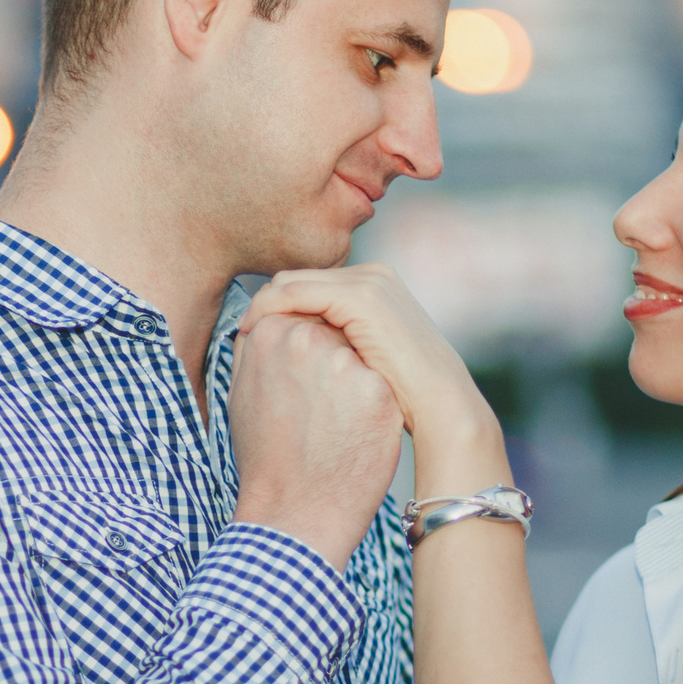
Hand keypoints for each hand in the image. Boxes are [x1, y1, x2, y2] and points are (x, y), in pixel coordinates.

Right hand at [229, 314, 403, 569]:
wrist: (295, 512)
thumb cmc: (267, 455)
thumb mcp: (242, 391)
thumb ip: (258, 346)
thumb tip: (267, 319)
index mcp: (272, 334)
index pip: (300, 319)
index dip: (302, 355)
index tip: (298, 385)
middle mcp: (308, 340)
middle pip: (332, 333)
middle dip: (328, 363)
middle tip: (313, 408)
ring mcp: (346, 365)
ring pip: (359, 358)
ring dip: (350, 383)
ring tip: (329, 424)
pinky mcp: (378, 391)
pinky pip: (379, 385)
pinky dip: (369, 408)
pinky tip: (351, 436)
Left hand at [239, 266, 493, 454]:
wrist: (440, 408)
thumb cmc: (401, 400)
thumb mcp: (362, 363)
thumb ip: (334, 346)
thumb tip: (290, 355)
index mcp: (372, 286)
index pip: (307, 286)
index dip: (274, 309)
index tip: (249, 337)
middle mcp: (372, 275)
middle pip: (296, 279)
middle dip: (265, 306)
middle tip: (241, 336)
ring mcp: (368, 282)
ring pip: (290, 283)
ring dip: (263, 309)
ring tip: (244, 338)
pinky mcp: (360, 297)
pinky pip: (296, 294)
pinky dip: (270, 311)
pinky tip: (254, 336)